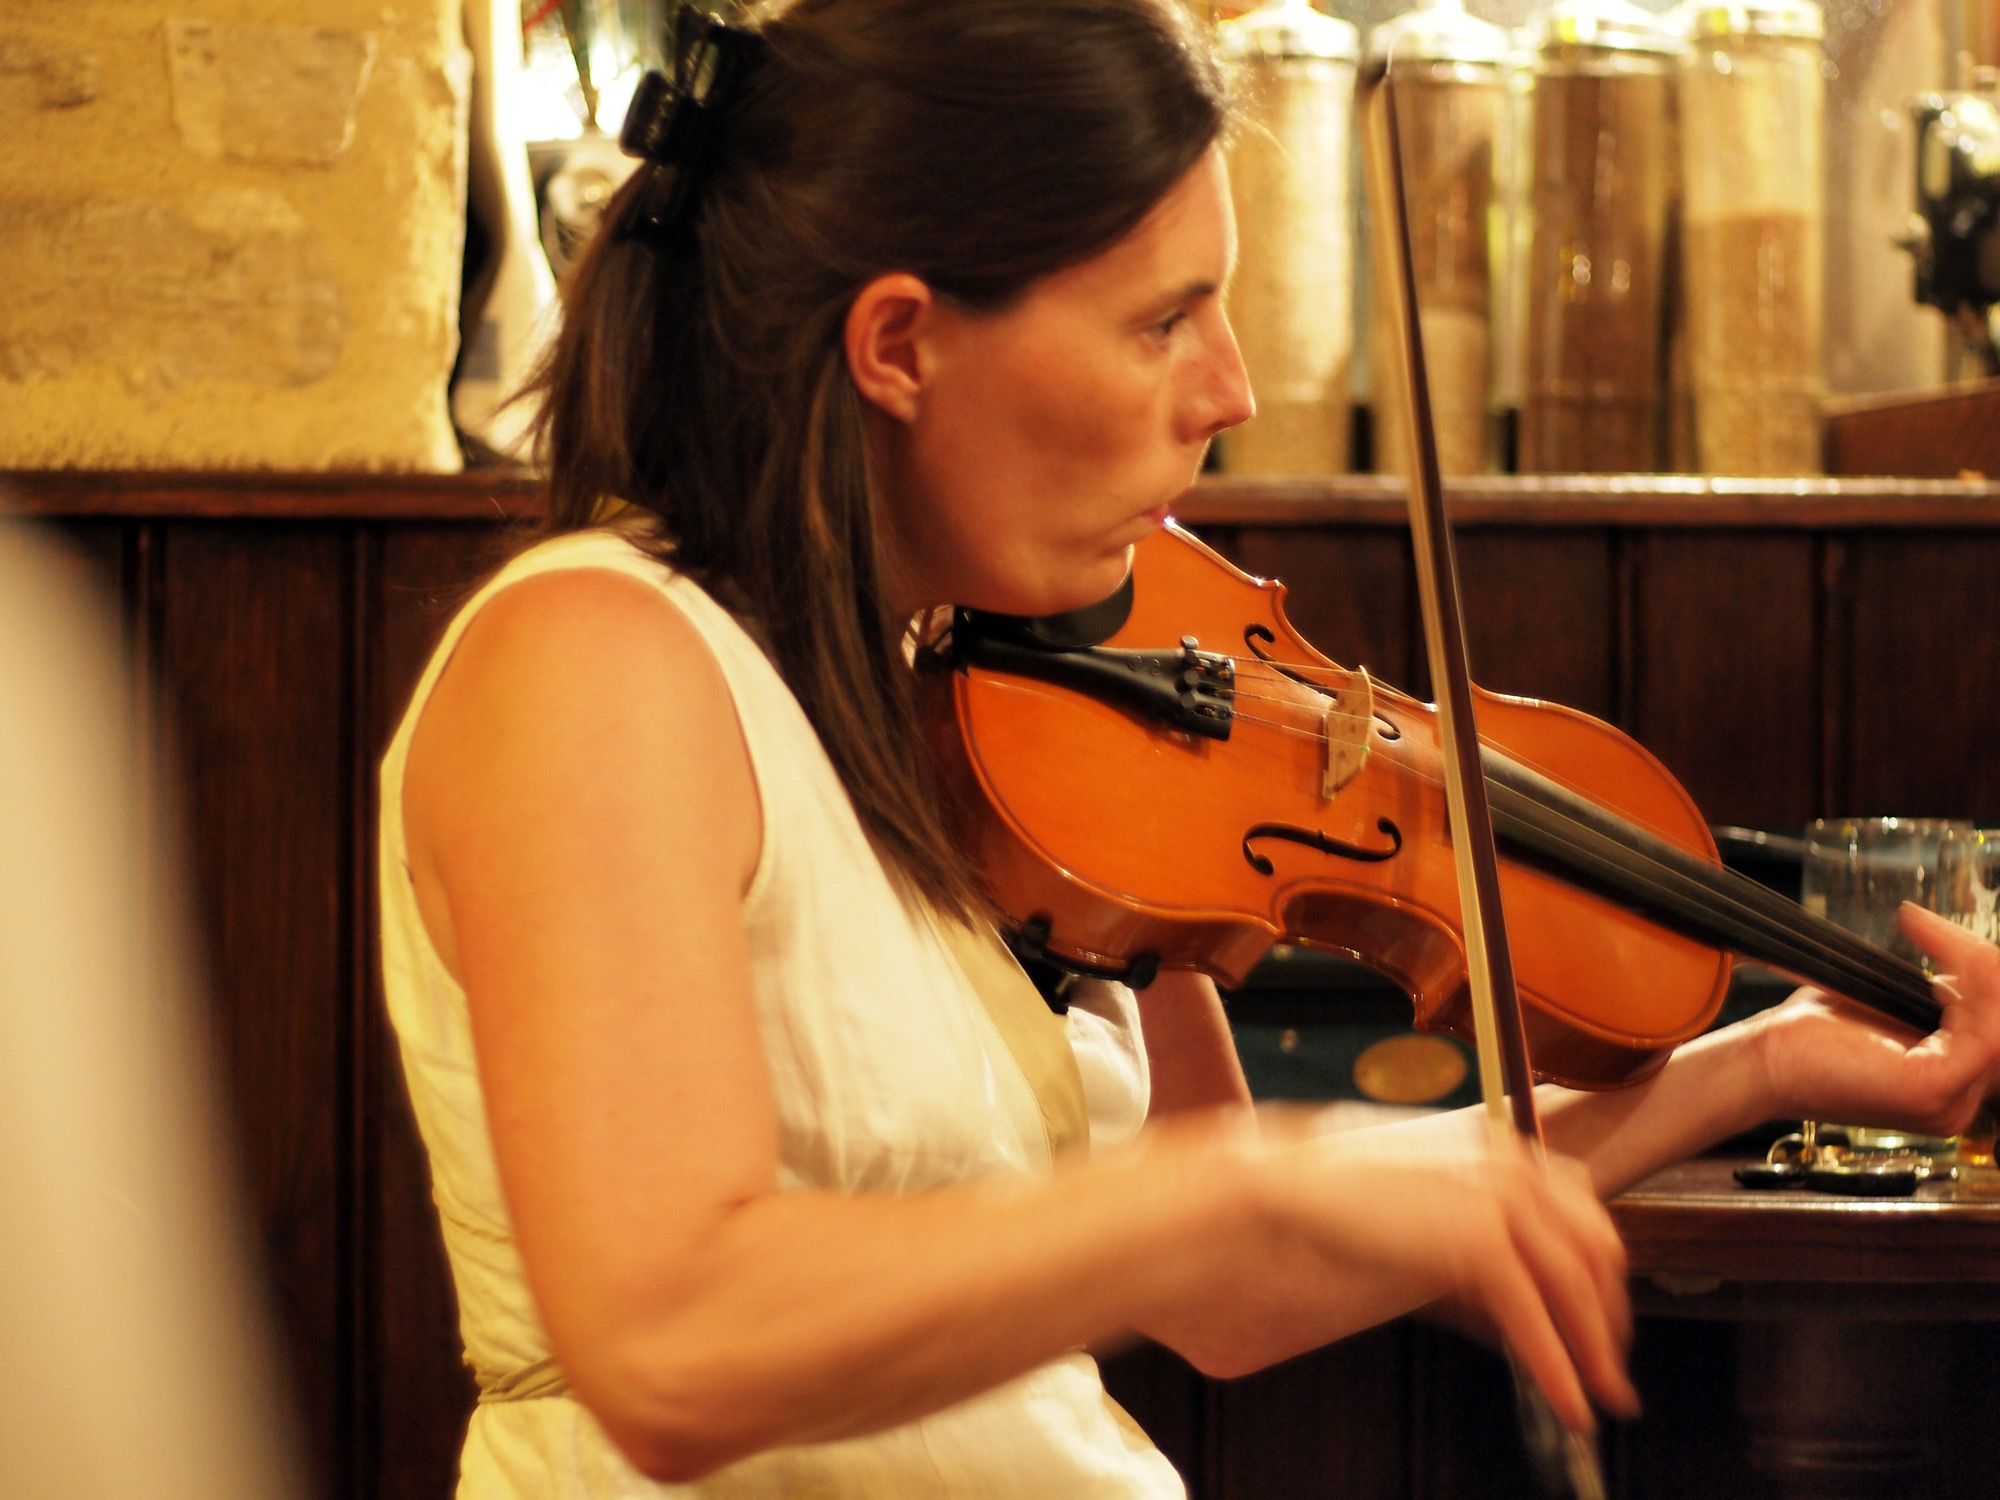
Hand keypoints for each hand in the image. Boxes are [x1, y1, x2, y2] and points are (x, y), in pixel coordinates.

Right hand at [1272, 1130, 1638, 1433]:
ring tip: (1599, 1396)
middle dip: (1610, 1317)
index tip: (1602, 1317)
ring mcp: (1501, 1199)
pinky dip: (1558, 1367)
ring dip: (1596, 1351)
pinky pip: (1535, 1317)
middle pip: (1595, 1250)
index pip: (1582, 1213)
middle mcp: (1514, 1165)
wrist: (1291, 1183)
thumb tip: (1516, 1316)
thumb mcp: (1427, 1211)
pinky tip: (1567, 1402)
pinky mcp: (1479, 1240)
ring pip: (1576, 1288)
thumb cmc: (1341, 1195)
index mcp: (1502, 1147)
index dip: (1600, 1275)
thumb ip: (1476, 1250)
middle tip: (1609, 1369)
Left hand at [1755, 903, 1999, 1137]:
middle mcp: (1959, 1101)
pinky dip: (1968, 979)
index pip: (1995, 1022)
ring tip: (1931, 934)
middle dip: (1981, 965)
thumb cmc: (1808, 1038)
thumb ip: (1928, 999)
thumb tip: (1958, 973)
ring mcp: (1951, 1101)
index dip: (1979, 972)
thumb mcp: (1884, 1009)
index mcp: (1951, 1085)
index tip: (1928, 929)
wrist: (1763, 1063)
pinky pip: (1983, 1032)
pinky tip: (1938, 954)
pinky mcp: (1934, 1089)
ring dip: (1973, 965)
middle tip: (1931, 928)